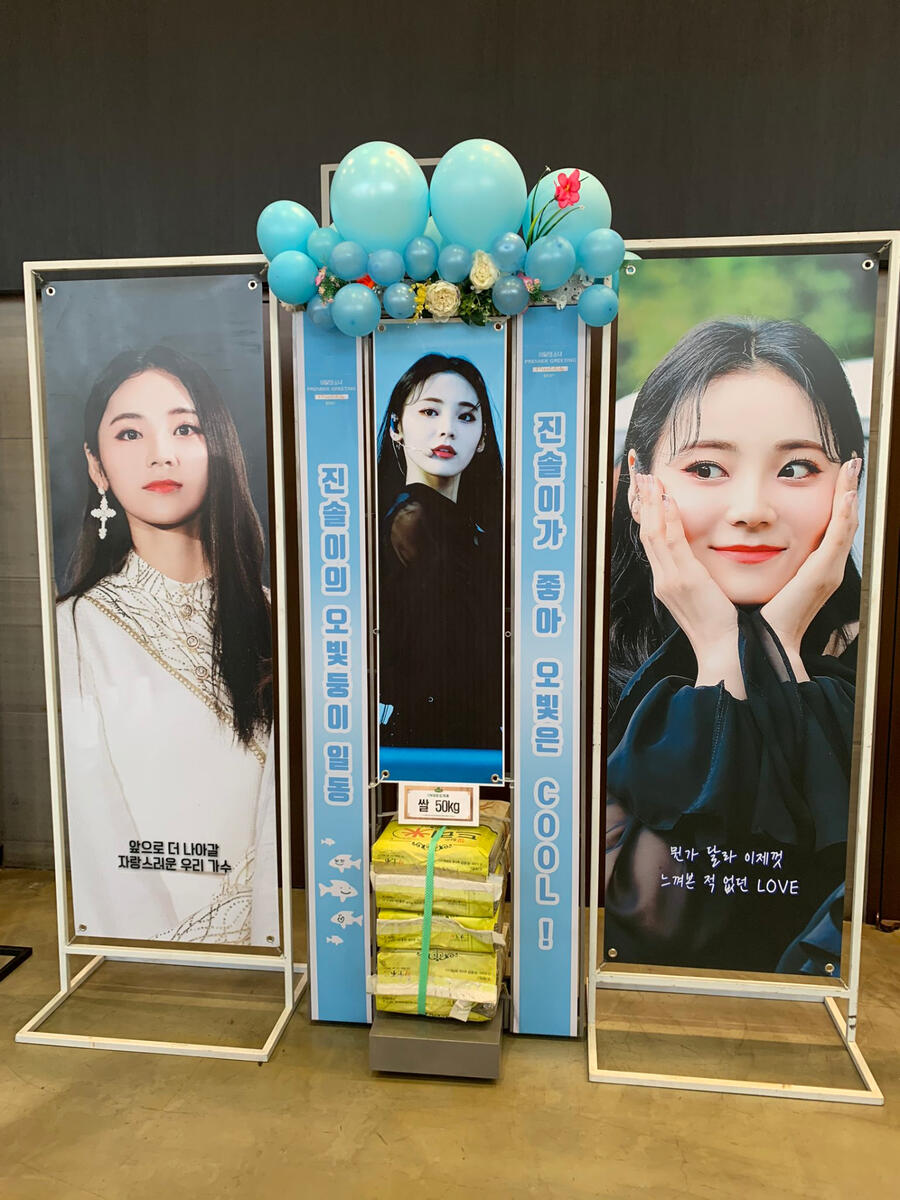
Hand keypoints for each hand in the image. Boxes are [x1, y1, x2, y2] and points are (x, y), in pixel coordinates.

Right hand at [631, 467, 743, 695]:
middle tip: (640, 473)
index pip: (654, 540)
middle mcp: (664, 579)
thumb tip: (706, 558)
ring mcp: (671, 580)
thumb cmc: (725, 626)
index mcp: (670, 582)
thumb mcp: (708, 595)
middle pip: (646, 532)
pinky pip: (670, 543)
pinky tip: (667, 499)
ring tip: (648, 478)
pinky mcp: (684, 580)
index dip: (648, 513)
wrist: (727, 651)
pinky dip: (667, 519)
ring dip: (650, 503)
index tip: (648, 489)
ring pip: (653, 533)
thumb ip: (702, 575)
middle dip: (642, 502)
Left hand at [760, 457, 860, 675]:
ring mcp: (829, 570)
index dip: (837, 500)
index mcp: (814, 567)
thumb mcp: (765, 578)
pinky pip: (839, 537)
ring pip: (846, 524)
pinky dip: (845, 514)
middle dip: (849, 490)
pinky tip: (846, 493)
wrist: (766, 642)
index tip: (838, 474)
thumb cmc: (762, 614)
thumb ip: (764, 559)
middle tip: (852, 463)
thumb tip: (748, 539)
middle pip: (845, 520)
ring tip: (852, 467)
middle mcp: (828, 567)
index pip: (831, 526)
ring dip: (850, 493)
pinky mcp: (824, 574)